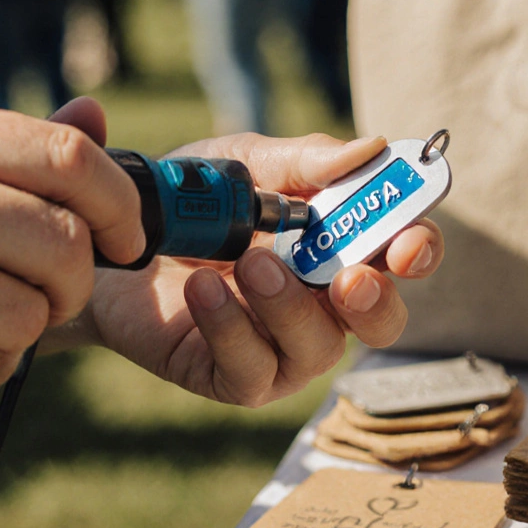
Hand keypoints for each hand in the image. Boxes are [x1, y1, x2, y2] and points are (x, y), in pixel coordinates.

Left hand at [44, 133, 444, 406]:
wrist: (110, 241)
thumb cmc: (191, 204)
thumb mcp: (244, 165)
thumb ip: (303, 161)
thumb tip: (369, 149)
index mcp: (340, 247)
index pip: (401, 255)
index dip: (417, 249)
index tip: (407, 241)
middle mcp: (323, 304)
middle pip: (382, 320)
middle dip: (374, 301)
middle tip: (350, 278)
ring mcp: (282, 348)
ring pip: (319, 349)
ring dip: (289, 306)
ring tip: (249, 262)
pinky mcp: (235, 378)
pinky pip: (252, 369)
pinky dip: (232, 326)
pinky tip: (204, 288)